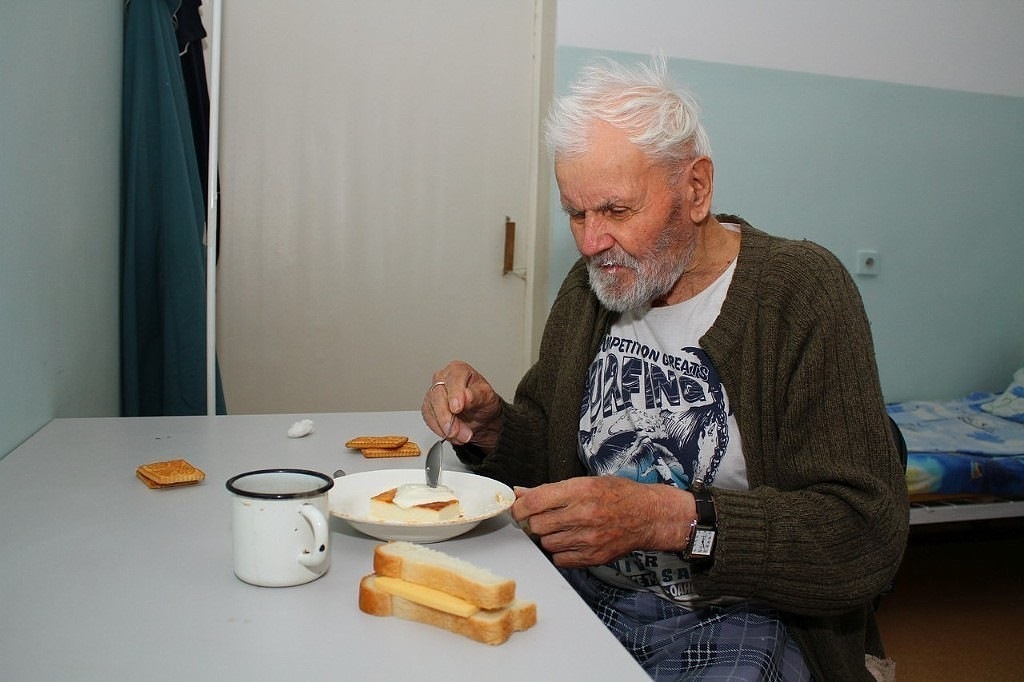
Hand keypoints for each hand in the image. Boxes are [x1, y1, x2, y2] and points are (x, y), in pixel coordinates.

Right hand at [421, 361, 502, 452]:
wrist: (480, 417)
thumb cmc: (483, 402)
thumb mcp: (488, 398)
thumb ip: (477, 395)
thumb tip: (466, 396)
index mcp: (458, 370)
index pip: (453, 380)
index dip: (454, 395)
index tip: (457, 409)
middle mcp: (443, 378)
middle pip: (438, 396)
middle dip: (447, 417)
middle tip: (456, 431)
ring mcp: (433, 393)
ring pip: (431, 409)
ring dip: (445, 427)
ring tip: (461, 436)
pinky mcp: (428, 407)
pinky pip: (429, 419)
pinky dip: (439, 430)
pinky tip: (452, 435)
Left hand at [512, 477, 693, 566]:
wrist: (648, 516)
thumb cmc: (618, 494)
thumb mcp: (585, 482)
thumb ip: (550, 490)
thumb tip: (520, 493)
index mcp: (580, 491)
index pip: (534, 502)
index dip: (519, 507)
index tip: (519, 509)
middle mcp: (583, 515)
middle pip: (537, 525)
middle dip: (535, 522)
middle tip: (545, 517)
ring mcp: (588, 539)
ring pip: (546, 543)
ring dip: (548, 537)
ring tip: (563, 527)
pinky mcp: (593, 557)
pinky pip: (560, 559)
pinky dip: (560, 552)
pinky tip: (571, 540)